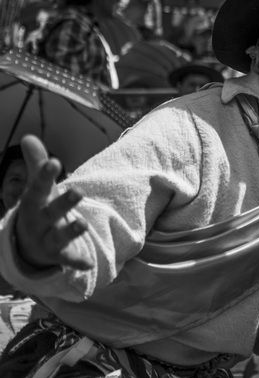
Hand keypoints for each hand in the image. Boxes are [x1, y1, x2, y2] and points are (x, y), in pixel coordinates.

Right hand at [14, 135, 91, 270]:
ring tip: (84, 224)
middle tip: (78, 191)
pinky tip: (89, 263)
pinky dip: (76, 261)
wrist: (27, 246)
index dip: (44, 175)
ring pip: (58, 237)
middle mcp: (38, 222)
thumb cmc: (38, 209)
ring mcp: (46, 240)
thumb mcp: (37, 188)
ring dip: (71, 231)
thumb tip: (28, 136)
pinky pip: (67, 259)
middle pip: (50, 212)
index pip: (38, 188)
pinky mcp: (58, 255)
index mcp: (33, 203)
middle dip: (63, 203)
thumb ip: (36, 164)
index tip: (54, 162)